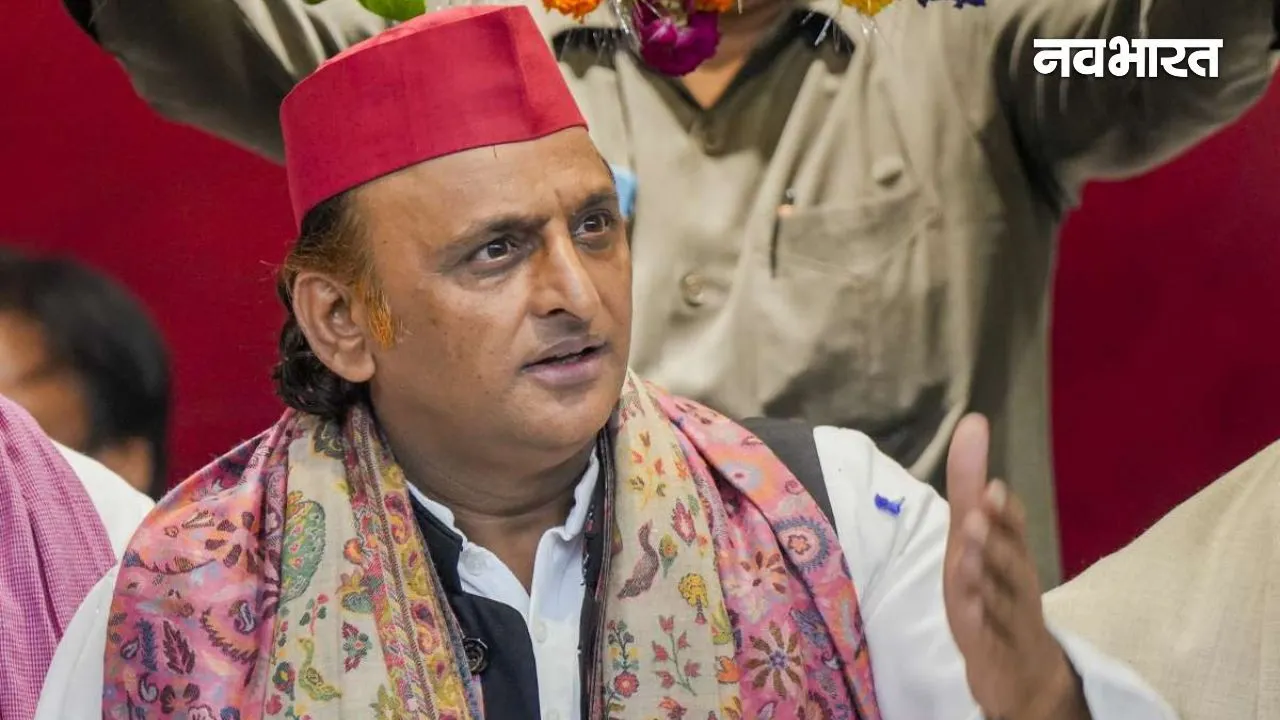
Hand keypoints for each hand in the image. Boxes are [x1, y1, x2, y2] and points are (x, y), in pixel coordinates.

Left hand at [942, 414, 1086, 719]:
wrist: (1018, 667)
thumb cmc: (993, 590)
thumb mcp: (973, 537)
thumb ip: (970, 483)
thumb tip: (974, 421)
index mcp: (1011, 552)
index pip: (1012, 528)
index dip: (1004, 511)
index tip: (991, 487)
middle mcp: (1016, 581)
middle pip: (1012, 561)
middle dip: (996, 538)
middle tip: (975, 516)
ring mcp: (1011, 618)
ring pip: (1004, 598)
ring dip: (987, 576)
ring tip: (966, 556)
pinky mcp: (998, 649)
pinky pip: (995, 639)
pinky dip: (984, 627)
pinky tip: (970, 615)